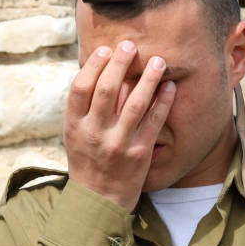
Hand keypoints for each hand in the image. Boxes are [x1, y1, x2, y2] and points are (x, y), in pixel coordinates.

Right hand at [64, 40, 175, 210]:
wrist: (100, 200)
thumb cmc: (88, 161)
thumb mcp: (75, 136)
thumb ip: (84, 108)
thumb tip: (100, 70)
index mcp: (74, 126)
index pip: (80, 87)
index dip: (94, 65)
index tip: (106, 49)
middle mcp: (94, 133)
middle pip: (106, 89)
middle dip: (120, 63)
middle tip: (131, 45)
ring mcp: (118, 143)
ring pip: (134, 103)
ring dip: (148, 78)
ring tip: (158, 61)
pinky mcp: (139, 153)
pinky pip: (154, 122)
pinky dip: (163, 102)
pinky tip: (169, 87)